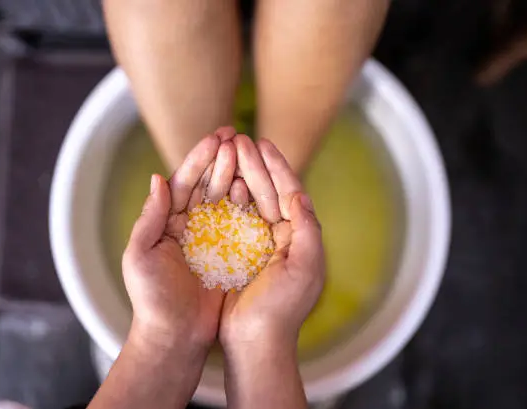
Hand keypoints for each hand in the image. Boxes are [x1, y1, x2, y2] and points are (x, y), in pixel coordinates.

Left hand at [122, 127, 236, 351]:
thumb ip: (150, 218)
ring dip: (236, 174)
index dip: (198, 159)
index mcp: (166, 223)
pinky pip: (241, 224)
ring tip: (249, 152)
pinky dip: (248, 204)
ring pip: (225, 200)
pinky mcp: (230, 253)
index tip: (215, 137)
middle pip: (207, 185)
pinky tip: (257, 186)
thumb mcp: (140, 256)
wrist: (175, 336)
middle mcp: (190, 226)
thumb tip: (158, 178)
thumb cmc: (152, 298)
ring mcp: (212, 239)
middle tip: (237, 135)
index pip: (183, 183)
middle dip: (221, 159)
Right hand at [221, 135, 325, 351]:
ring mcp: (257, 243)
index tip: (264, 143)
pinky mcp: (237, 252)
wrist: (254, 342)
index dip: (278, 167)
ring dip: (239, 175)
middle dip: (254, 164)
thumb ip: (308, 230)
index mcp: (300, 237)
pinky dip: (226, 199)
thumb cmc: (282, 308)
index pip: (290, 192)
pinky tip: (218, 183)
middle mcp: (281, 236)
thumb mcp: (305, 268)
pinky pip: (231, 218)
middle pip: (268, 191)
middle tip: (239, 139)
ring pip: (249, 200)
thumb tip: (301, 195)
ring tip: (227, 151)